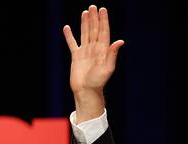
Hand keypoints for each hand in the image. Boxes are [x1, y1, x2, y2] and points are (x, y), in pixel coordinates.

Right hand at [63, 5, 123, 121]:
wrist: (86, 92)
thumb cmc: (98, 82)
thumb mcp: (107, 68)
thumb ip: (112, 54)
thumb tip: (120, 41)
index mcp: (103, 51)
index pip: (104, 32)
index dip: (103, 21)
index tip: (102, 10)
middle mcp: (95, 50)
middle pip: (94, 30)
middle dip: (94, 19)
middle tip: (93, 7)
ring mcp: (85, 52)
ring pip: (85, 34)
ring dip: (85, 23)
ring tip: (85, 12)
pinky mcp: (76, 57)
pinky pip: (72, 43)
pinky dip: (69, 36)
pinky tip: (67, 28)